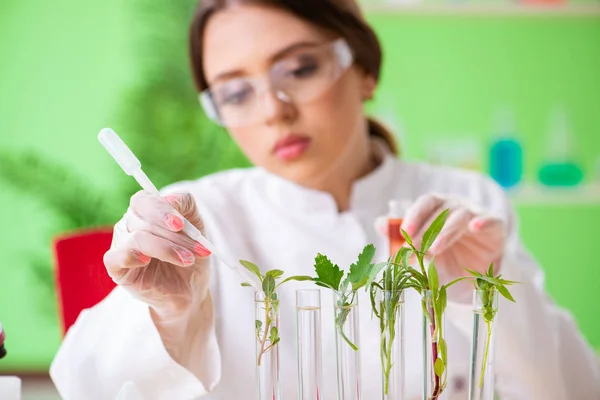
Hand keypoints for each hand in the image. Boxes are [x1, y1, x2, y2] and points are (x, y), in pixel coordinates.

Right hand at [103, 191, 211, 318]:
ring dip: (167, 249)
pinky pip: (115, 257)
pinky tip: (147, 261)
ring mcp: (121, 245)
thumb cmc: (190, 254)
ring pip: (138, 238)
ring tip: (188, 260)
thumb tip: (170, 199)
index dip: (161, 209)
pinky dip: (132, 256)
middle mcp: (129, 225)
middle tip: (197, 249)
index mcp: (146, 211)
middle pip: (145, 220)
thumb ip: (186, 206)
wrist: (190, 289)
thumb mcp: (196, 226)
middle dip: (175, 236)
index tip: (180, 224)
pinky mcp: (116, 268)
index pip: (143, 200)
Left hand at [377, 194, 505, 279]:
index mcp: (438, 208)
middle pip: (441, 209)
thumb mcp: (421, 252)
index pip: (425, 203)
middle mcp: (456, 207)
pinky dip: (483, 222)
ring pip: (460, 216)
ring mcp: (476, 215)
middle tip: (414, 246)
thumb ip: (401, 237)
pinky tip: (476, 227)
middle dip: (425, 228)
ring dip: (445, 231)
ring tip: (434, 249)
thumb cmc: (444, 259)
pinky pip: (491, 221)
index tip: (403, 232)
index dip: (414, 215)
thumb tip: (379, 222)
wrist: (472, 278)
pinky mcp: (495, 228)